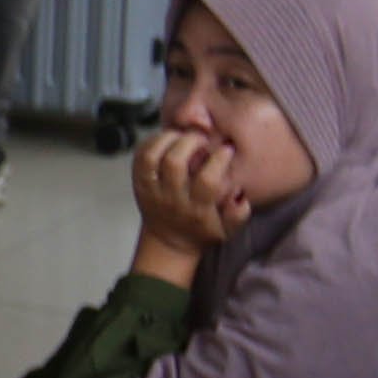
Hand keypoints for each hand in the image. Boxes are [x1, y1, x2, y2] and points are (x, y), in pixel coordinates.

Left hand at [129, 125, 254, 269]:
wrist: (168, 241)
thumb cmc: (202, 230)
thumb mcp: (226, 230)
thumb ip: (237, 214)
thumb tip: (239, 194)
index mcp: (196, 209)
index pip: (207, 181)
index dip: (219, 160)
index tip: (226, 149)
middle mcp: (172, 198)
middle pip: (174, 162)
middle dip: (191, 142)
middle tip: (202, 138)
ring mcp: (151, 190)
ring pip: (151, 157)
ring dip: (168, 138)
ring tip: (183, 135)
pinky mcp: (138, 182)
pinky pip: (139, 157)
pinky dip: (152, 141)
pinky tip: (168, 139)